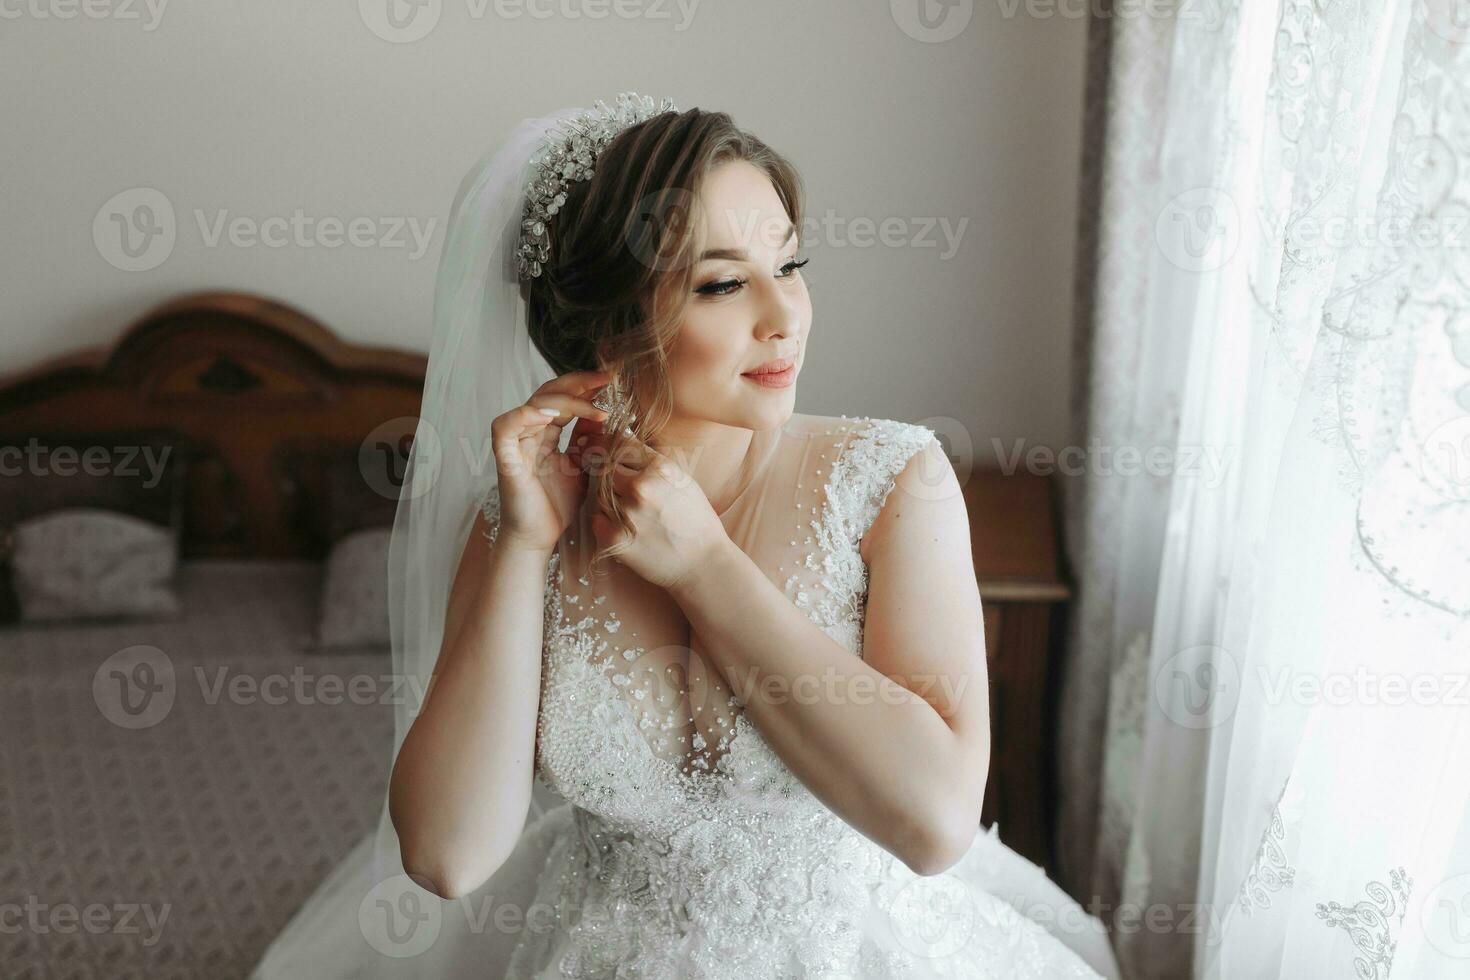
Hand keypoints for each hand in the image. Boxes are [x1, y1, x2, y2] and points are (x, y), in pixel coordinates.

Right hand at [489, 368, 610, 552]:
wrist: (538, 538)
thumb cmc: (557, 507)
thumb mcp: (583, 468)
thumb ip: (590, 442)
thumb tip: (603, 416)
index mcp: (546, 433)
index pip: (564, 398)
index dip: (585, 387)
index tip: (611, 380)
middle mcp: (529, 432)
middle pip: (548, 392)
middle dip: (578, 383)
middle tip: (606, 380)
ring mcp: (515, 442)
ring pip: (534, 404)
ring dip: (565, 401)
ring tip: (595, 408)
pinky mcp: (504, 457)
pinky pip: (507, 426)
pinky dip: (527, 415)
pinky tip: (552, 416)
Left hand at [576, 427, 733, 591]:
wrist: (703, 563)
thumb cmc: (696, 521)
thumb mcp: (683, 481)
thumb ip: (653, 464)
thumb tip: (625, 445)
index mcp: (659, 468)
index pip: (620, 444)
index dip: (611, 447)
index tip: (608, 452)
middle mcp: (640, 487)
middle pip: (605, 468)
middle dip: (610, 475)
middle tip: (623, 489)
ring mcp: (626, 513)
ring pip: (600, 494)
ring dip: (610, 500)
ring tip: (633, 513)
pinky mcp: (614, 538)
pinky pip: (597, 519)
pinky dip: (605, 522)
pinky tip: (625, 527)